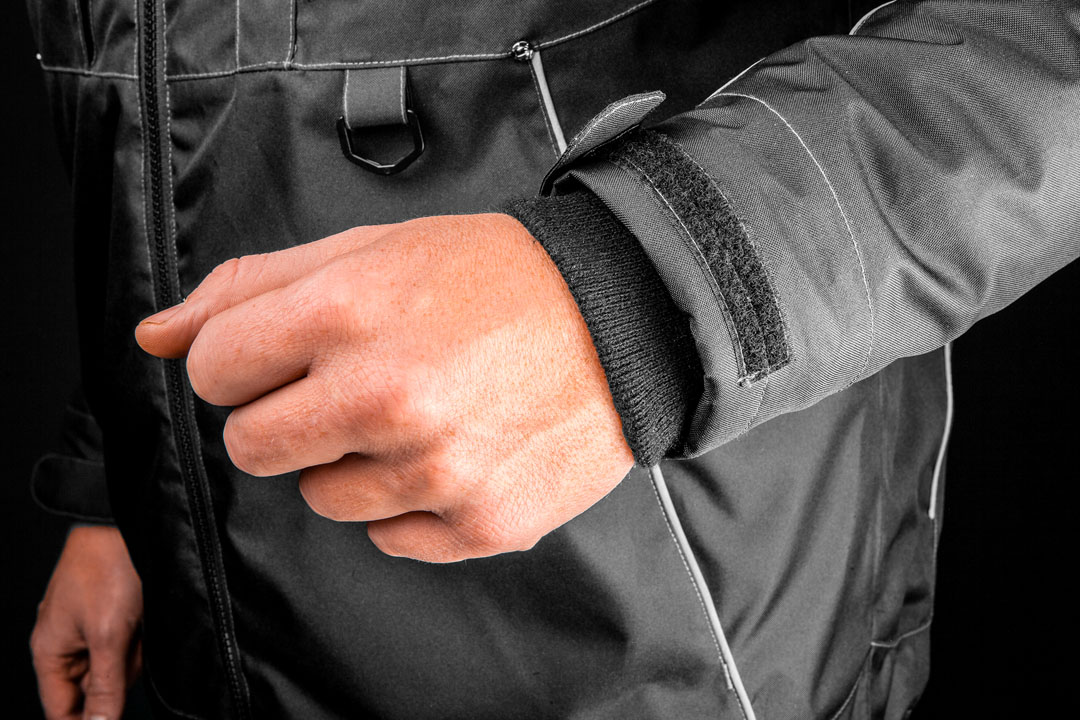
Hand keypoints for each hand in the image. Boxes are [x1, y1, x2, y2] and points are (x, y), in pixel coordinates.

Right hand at [31, 525, 142, 719]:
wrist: (127, 520)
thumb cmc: (107, 566)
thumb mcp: (109, 636)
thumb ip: (106, 686)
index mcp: (50, 651)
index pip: (61, 710)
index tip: (113, 718)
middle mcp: (67, 640)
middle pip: (98, 686)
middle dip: (122, 670)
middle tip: (130, 640)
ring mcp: (92, 624)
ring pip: (121, 661)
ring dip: (136, 647)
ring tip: (139, 619)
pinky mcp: (117, 610)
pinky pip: (133, 637)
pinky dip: (143, 630)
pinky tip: (146, 612)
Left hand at [135, 213, 633, 561]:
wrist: (622, 317)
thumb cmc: (494, 278)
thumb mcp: (370, 250)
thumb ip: (251, 288)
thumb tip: (155, 336)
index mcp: (346, 313)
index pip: (211, 371)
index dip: (243, 363)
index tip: (286, 356)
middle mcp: (385, 397)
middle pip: (251, 448)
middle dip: (285, 418)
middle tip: (352, 387)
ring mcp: (434, 469)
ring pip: (321, 500)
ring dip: (355, 462)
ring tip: (420, 414)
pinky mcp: (478, 522)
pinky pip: (389, 538)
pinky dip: (410, 503)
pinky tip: (454, 451)